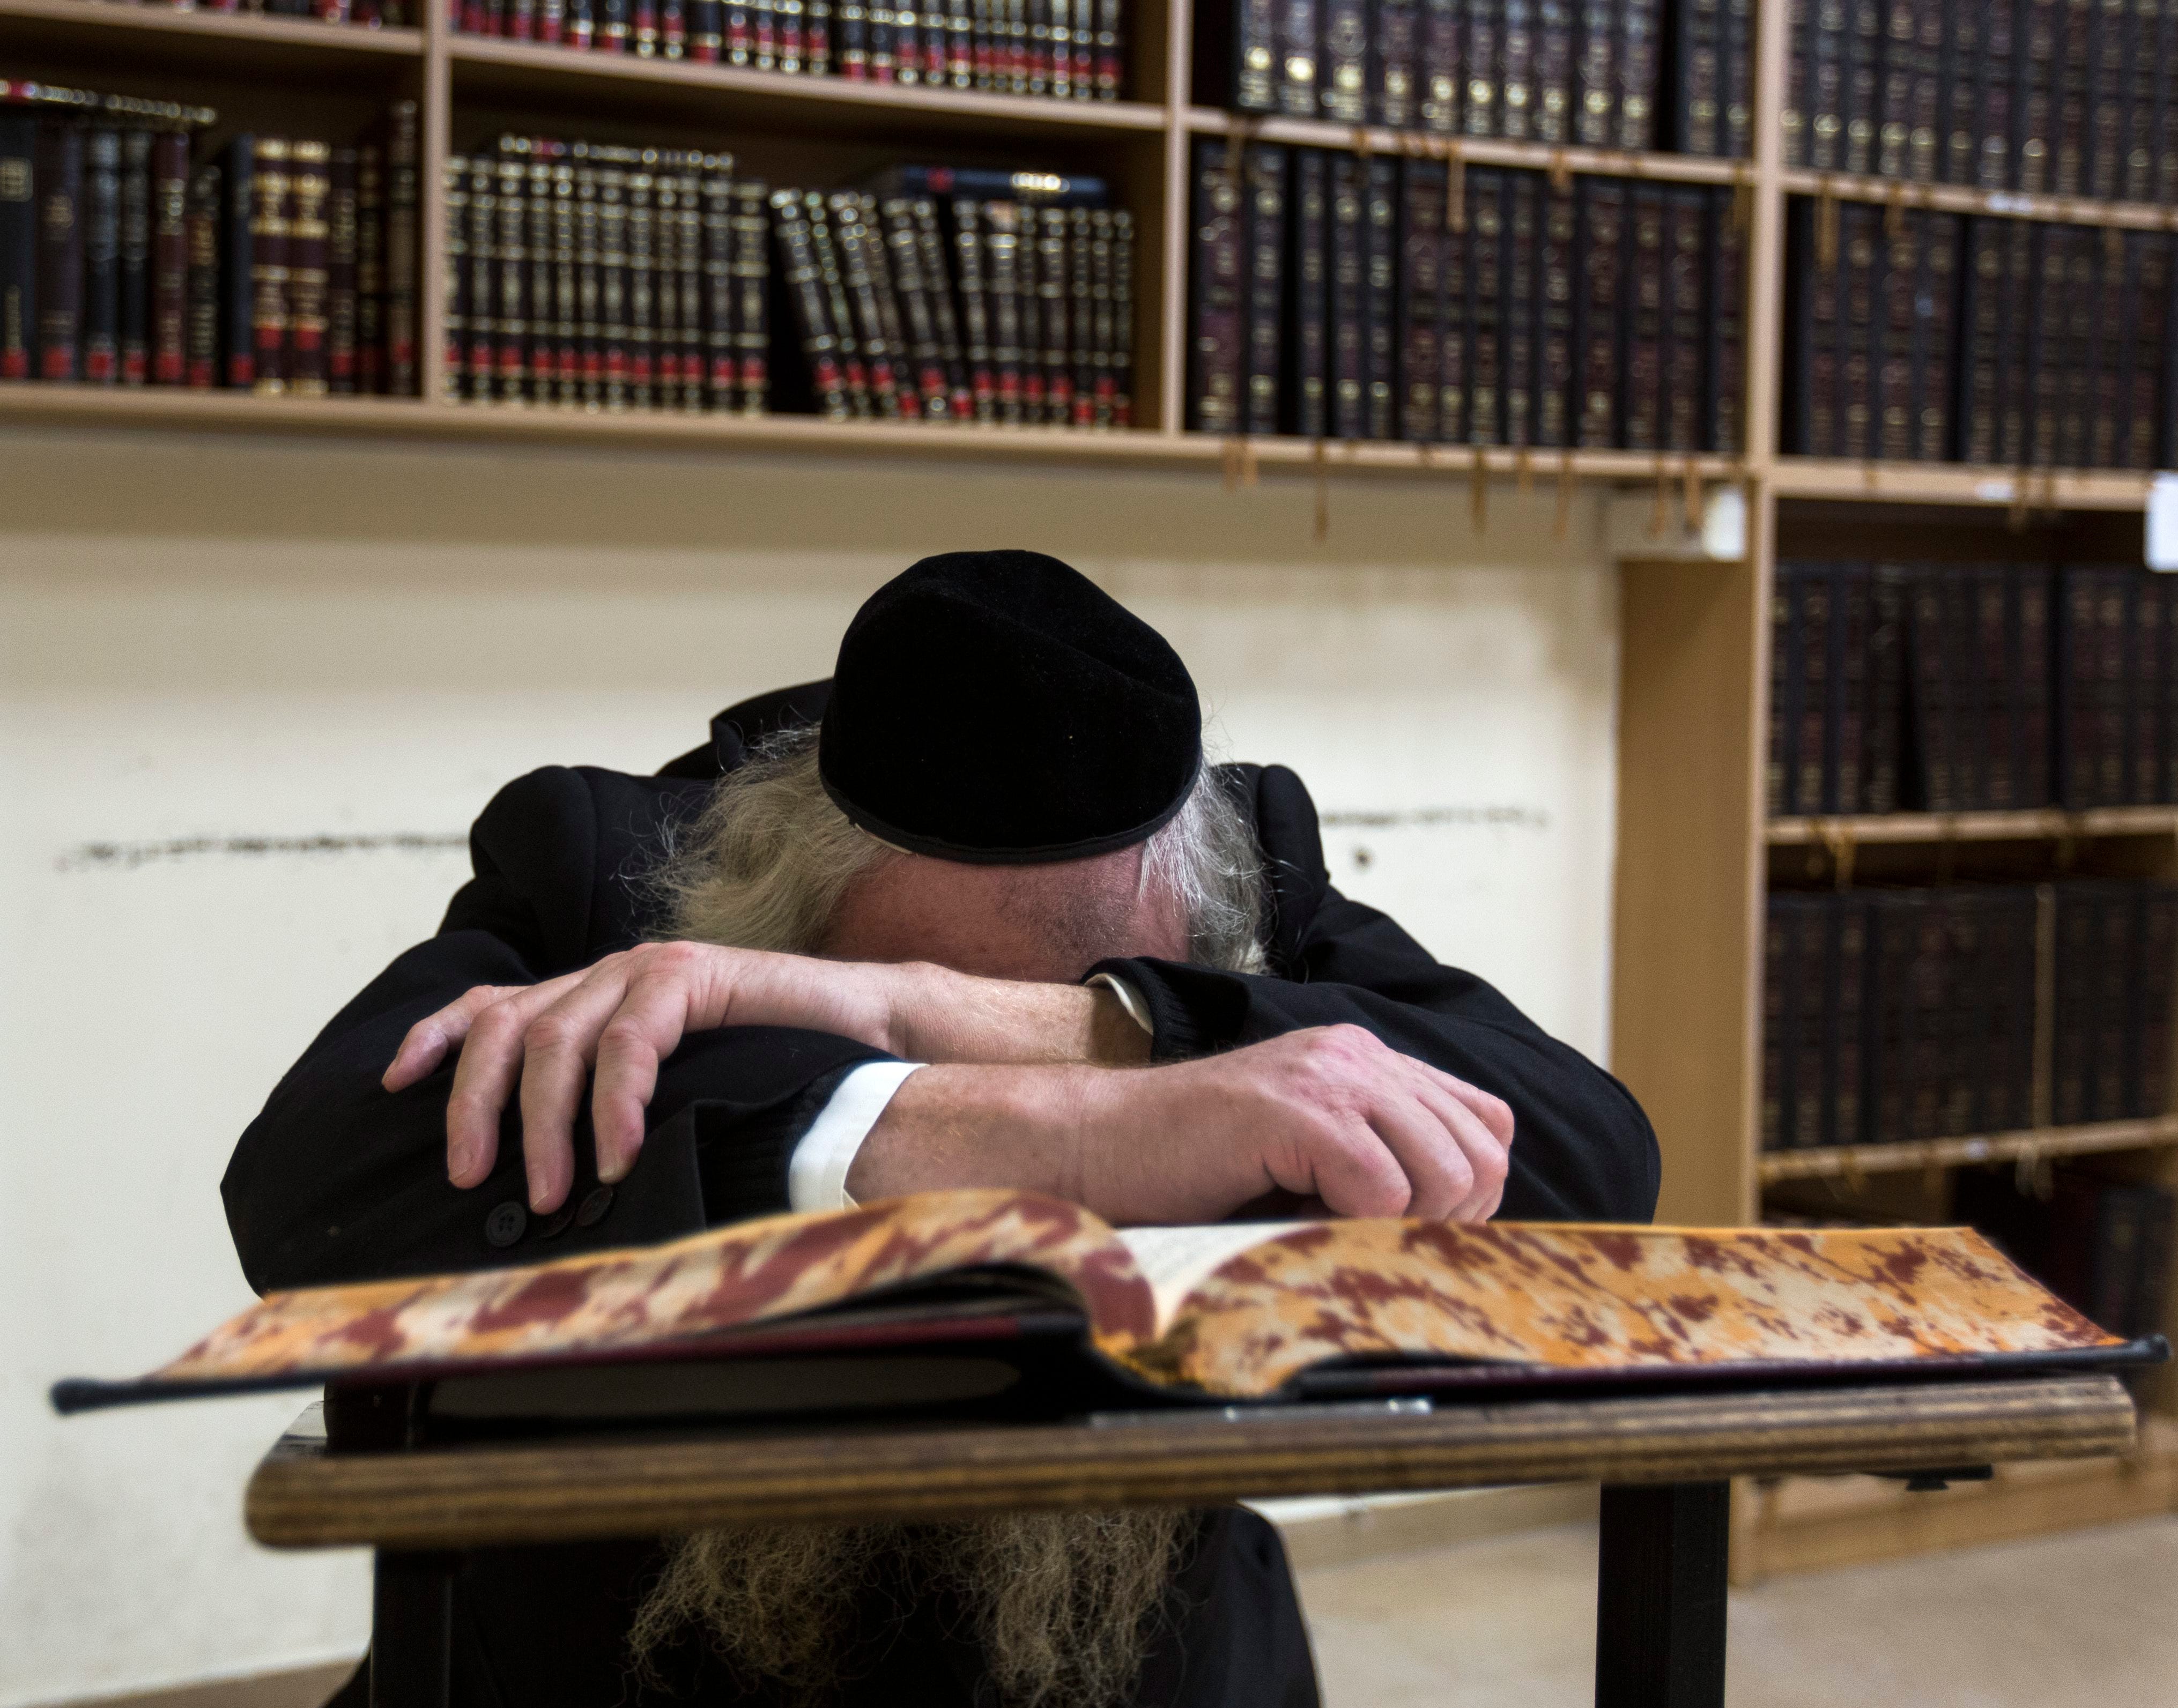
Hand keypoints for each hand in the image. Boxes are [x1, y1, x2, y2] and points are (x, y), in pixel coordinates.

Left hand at [385, 942, 895, 1211]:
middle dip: (475, 1106)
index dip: (436, 1039)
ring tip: (553, 1191)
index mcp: (591, 998)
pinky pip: (630, 1041)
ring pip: (557, 1038)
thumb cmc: (766, 1075)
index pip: (491, 1006)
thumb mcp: (668, 1095)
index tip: (392, 1085)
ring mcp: (647, 969)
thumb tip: (549, 1184)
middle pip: (505, 1029)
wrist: (864, 1032)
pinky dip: (615, 1104)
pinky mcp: (692, 975)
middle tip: (472, 1179)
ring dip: (544, 1123)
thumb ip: (608, 1112)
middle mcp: (607, 974)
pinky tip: (618, 1153)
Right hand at [848, 1025, 1512, 1224]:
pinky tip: (1296, 1221)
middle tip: (1371, 1241)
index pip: (1486, 1123)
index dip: (1471, 1192)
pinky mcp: (1296, 1112)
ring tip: (1329, 1230)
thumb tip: (1458, 1222)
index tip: (1411, 1229)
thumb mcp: (1304, 1156)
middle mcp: (1356, 1056)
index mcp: (1364, 1060)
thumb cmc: (1188, 1169)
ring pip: (1445, 1176)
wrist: (1093, 1147)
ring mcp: (1328, 1078)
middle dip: (1445, 1221)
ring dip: (1399, 1227)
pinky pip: (1382, 1192)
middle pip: (1481, 1156)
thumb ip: (1374, 1160)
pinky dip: (1352, 1228)